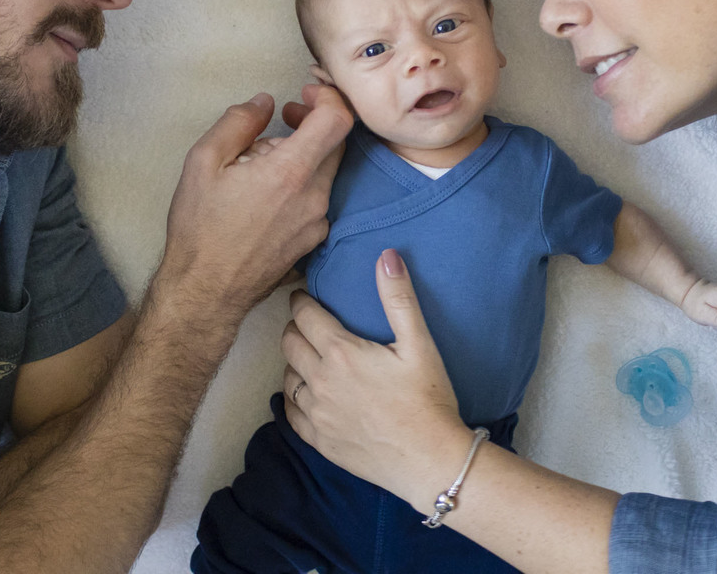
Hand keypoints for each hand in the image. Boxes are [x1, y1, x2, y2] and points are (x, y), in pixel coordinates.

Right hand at [159, 87, 351, 311]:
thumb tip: (264, 102)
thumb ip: (238, 122)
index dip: (328, 97)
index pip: (338, 120)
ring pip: (326, 171)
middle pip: (336, 144)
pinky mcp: (314, 240)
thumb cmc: (200, 229)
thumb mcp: (203, 162)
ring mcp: (318, 222)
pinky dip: (302, 184)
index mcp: (290, 173)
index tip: (306, 94)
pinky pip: (318, 198)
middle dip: (314, 122)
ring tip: (264, 162)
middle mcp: (314, 197)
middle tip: (285, 119)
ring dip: (305, 155)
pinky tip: (269, 192)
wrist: (206, 290)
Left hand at [280, 249, 467, 503]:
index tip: (301, 296)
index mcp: (341, 352)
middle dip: (294, 327)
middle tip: (305, 323)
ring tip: (308, 357)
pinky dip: (292, 398)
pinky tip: (303, 395)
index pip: (305, 316)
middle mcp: (320, 381)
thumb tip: (386, 255)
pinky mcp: (319, 441)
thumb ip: (398, 298)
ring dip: (294, 362)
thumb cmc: (428, 399)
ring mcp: (316, 414)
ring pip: (287, 376)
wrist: (429, 460)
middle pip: (288, 343)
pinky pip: (290, 413)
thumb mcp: (419, 343)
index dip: (300, 302)